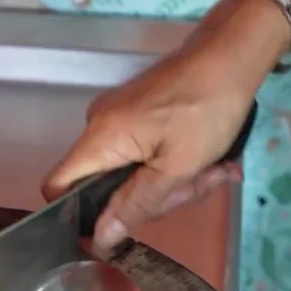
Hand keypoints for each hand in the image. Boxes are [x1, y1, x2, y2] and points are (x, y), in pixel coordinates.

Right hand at [41, 40, 252, 250]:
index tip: (108, 232)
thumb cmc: (206, 107)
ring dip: (169, 184)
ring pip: (127, 174)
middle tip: (192, 190)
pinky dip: (171, 164)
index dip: (74, 216)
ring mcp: (116, 119)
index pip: (57, 186)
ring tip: (212, 172)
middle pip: (101, 186)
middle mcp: (97, 127)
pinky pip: (140, 154)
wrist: (233, 51)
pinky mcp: (135, 114)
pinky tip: (205, 162)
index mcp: (99, 139)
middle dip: (148, 199)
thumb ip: (135, 206)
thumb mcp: (177, 167)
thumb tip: (99, 239)